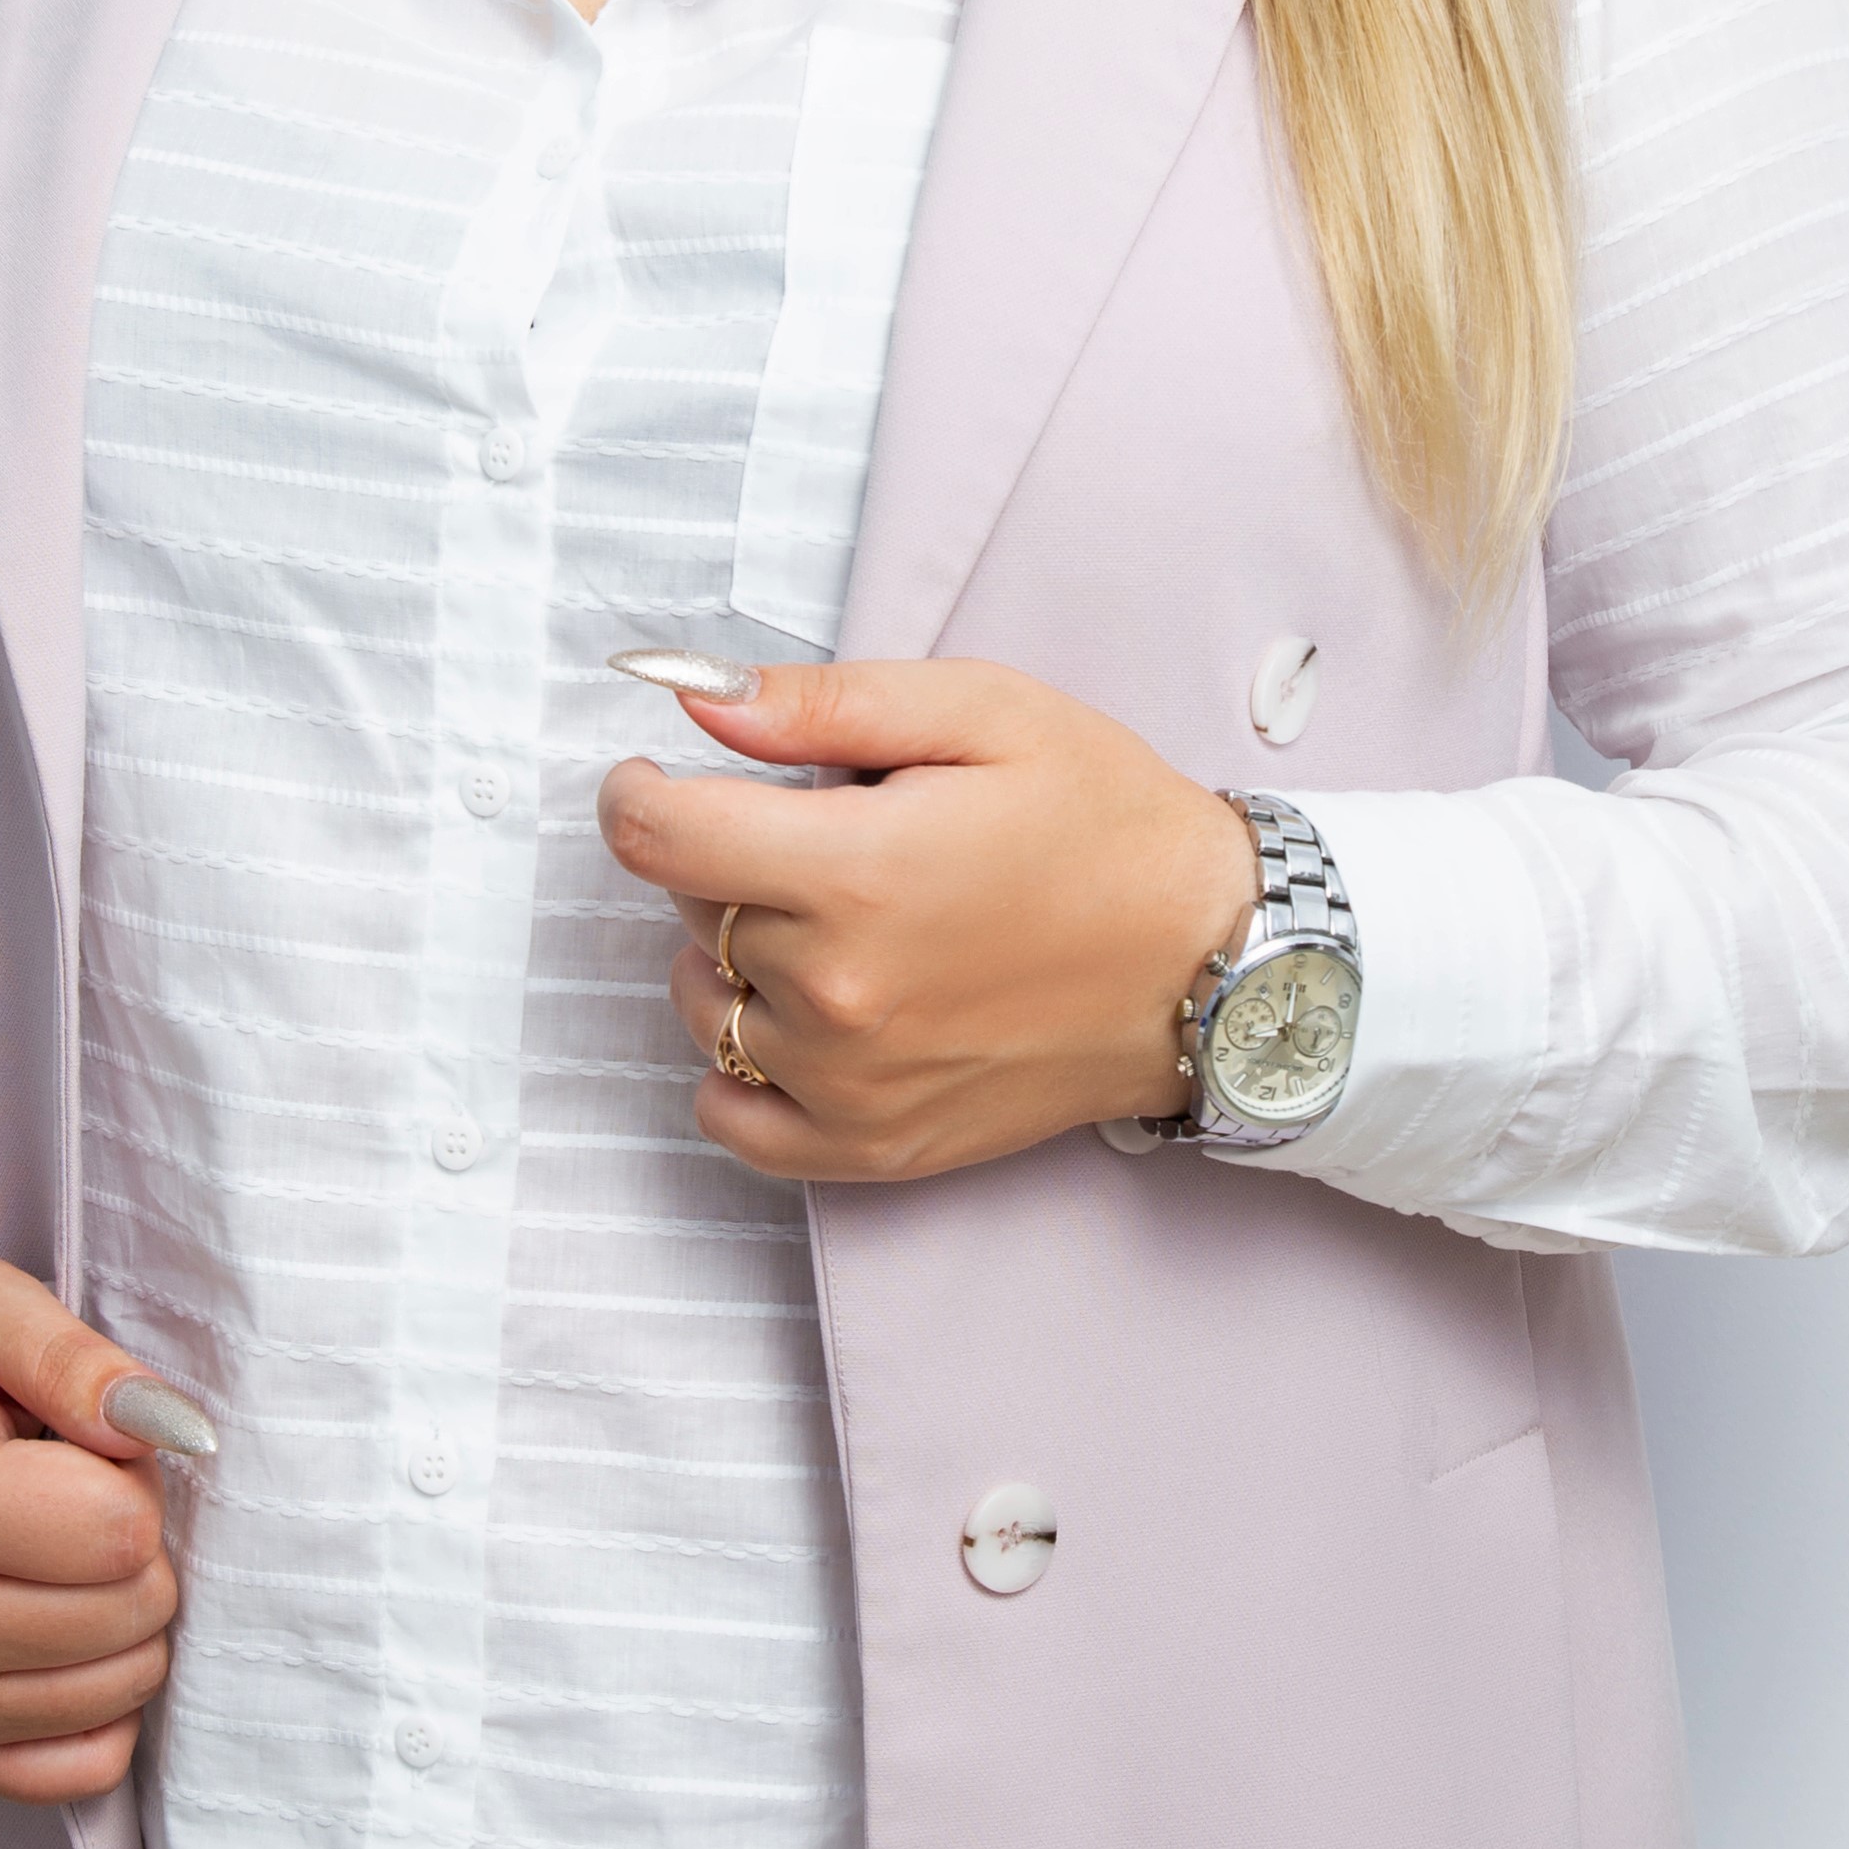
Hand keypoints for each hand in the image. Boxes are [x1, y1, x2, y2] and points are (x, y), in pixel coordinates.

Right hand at [0, 1221, 190, 1802]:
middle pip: (133, 1611)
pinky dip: (102, 1701)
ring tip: (51, 1554)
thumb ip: (80, 1361)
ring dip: (123, 1615)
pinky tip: (58, 1631)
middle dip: (133, 1544)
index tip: (75, 1446)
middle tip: (64, 1496)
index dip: (129, 1476)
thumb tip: (175, 1431)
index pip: (122, 1531)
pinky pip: (89, 1765)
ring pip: (126, 1686)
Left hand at [597, 659, 1258, 1185]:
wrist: (1212, 961)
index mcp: (857, 872)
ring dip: (734, 958)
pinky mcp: (873, 1148)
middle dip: (730, 861)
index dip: (637, 794)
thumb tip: (694, 701)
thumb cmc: (1108, 824)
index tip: (657, 781)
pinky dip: (737, 1068)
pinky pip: (730, 1118)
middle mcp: (839, 992)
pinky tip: (799, 1018)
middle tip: (832, 840)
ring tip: (836, 924)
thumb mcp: (983, 713)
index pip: (655, 838)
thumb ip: (824, 704)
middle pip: (690, 913)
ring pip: (703, 1006)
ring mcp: (851, 1084)